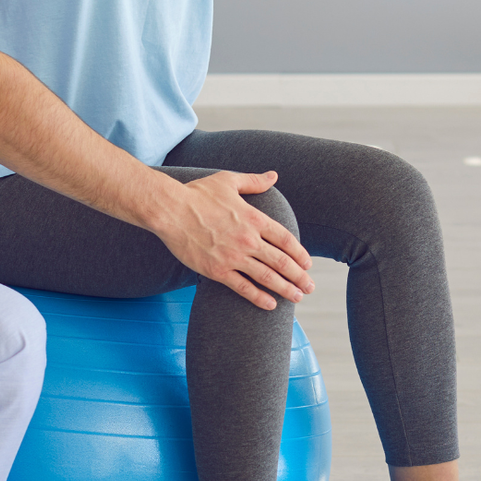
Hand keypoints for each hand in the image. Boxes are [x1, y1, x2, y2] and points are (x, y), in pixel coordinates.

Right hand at [150, 171, 313, 309]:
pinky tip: (270, 305)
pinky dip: (259, 298)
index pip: (285, 240)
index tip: (307, 264)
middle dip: (299, 276)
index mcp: (254, 218)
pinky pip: (243, 287)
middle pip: (282, 262)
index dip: (299, 254)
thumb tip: (273, 175)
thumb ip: (254, 181)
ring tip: (298, 297)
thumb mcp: (228, 181)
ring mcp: (233, 257)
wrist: (170, 210)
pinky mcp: (217, 271)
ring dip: (286, 289)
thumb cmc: (197, 193)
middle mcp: (248, 239)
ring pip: (267, 277)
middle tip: (309, 287)